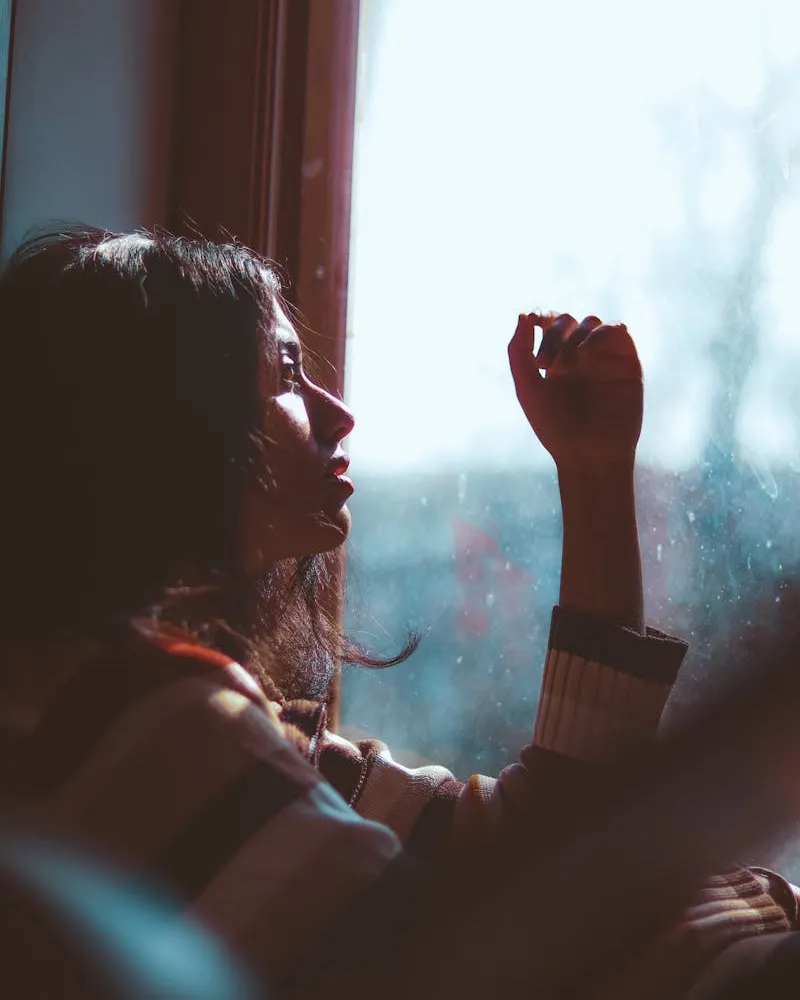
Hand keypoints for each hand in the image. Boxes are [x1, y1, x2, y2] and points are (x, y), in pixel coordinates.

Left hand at [508, 312, 642, 468]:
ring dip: (575, 335)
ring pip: (591, 322)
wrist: (589, 453)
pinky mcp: (626, 362)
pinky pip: (617, 330)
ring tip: (567, 365)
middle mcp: (580, 357)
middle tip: (547, 365)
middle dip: (554, 334)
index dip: (542, 315)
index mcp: (555, 361)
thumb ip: (519, 351)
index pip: (550, 323)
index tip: (534, 321)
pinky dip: (601, 332)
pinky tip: (586, 353)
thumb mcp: (527, 388)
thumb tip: (523, 315)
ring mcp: (604, 358)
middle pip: (568, 320)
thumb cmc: (555, 427)